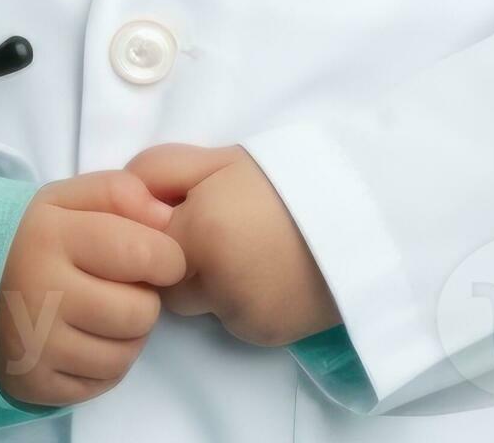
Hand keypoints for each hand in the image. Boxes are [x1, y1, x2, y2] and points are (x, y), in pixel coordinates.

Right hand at [0, 170, 185, 407]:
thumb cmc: (25, 240)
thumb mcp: (61, 200)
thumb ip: (115, 192)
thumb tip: (164, 215)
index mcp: (50, 236)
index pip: (145, 253)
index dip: (166, 257)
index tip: (154, 256)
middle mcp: (40, 293)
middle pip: (141, 312)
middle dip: (140, 299)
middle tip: (116, 288)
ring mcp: (35, 344)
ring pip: (126, 353)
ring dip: (125, 335)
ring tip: (99, 313)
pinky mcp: (35, 383)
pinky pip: (103, 382)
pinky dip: (103, 364)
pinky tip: (82, 339)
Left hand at [125, 143, 340, 347]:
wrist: (368, 216)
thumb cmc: (288, 179)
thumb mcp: (217, 159)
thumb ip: (157, 172)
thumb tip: (125, 202)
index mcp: (198, 236)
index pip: (138, 249)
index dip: (155, 230)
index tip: (181, 212)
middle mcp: (216, 285)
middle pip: (164, 284)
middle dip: (180, 260)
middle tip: (218, 230)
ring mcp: (243, 315)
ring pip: (198, 305)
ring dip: (210, 283)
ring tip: (249, 249)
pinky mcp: (267, 335)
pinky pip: (232, 320)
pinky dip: (240, 301)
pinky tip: (268, 272)